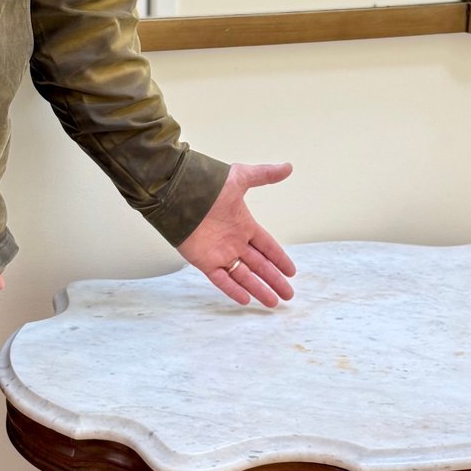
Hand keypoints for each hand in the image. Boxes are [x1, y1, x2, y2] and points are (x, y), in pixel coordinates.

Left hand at [177, 161, 295, 306]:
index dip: (279, 259)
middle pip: (259, 265)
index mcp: (244, 225)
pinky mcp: (205, 261)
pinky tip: (246, 300)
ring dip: (259, 289)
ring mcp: (220, 253)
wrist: (179, 194)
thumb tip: (288, 167)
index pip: (267, 246)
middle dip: (274, 280)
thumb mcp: (241, 178)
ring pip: (244, 276)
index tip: (292, 272)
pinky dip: (233, 289)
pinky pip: (221, 279)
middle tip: (288, 294)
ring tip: (273, 303)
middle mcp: (234, 242)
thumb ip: (264, 175)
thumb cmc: (208, 184)